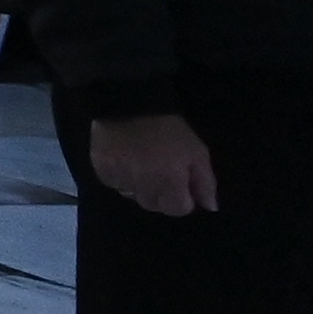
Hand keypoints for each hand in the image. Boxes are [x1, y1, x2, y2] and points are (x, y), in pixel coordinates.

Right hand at [88, 111, 217, 215]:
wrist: (130, 103)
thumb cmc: (170, 128)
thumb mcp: (197, 152)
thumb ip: (205, 182)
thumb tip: (210, 207)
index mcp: (170, 181)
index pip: (178, 210)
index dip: (183, 199)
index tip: (181, 184)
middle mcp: (144, 185)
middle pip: (154, 205)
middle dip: (161, 195)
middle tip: (161, 174)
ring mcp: (121, 179)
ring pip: (132, 196)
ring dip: (139, 187)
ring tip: (141, 166)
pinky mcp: (102, 170)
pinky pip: (114, 184)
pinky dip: (120, 178)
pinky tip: (124, 160)